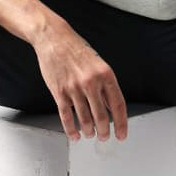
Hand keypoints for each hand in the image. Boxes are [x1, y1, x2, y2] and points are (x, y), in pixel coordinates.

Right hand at [33, 21, 128, 142]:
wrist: (54, 38)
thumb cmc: (77, 50)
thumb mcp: (98, 64)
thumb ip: (106, 86)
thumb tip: (112, 107)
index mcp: (105, 75)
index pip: (118, 105)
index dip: (121, 123)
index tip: (122, 134)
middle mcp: (91, 82)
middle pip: (102, 116)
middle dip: (104, 131)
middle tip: (104, 137)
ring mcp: (74, 88)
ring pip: (84, 119)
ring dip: (89, 131)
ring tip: (91, 134)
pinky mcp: (59, 92)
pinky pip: (66, 116)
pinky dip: (71, 129)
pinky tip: (75, 134)